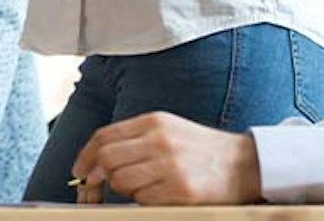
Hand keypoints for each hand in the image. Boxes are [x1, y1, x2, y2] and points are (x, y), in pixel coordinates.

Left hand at [72, 112, 262, 204]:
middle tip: (101, 186)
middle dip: (99, 176)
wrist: (245, 164)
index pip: (105, 136)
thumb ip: (135, 138)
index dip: (86, 155)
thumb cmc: (201, 149)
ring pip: (123, 182)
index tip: (79, 170)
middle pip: (108, 159)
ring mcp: (170, 166)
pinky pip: (144, 201)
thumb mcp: (168, 129)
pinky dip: (144, 202)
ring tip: (144, 188)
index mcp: (153, 122)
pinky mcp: (181, 191)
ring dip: (125, 190)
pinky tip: (159, 196)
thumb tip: (98, 157)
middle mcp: (159, 141)